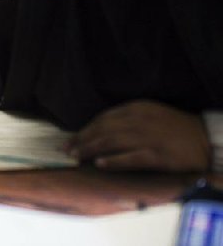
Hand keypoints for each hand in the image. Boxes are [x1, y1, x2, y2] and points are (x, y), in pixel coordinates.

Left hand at [67, 100, 210, 171]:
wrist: (204, 138)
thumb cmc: (174, 126)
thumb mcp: (149, 113)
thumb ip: (126, 118)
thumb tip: (99, 130)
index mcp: (136, 108)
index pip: (102, 118)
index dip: (85, 129)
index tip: (72, 139)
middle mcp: (138, 121)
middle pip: (102, 130)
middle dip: (82, 140)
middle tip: (67, 150)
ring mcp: (147, 138)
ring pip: (111, 143)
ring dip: (90, 150)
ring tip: (77, 157)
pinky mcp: (157, 156)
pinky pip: (130, 158)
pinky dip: (113, 161)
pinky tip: (99, 164)